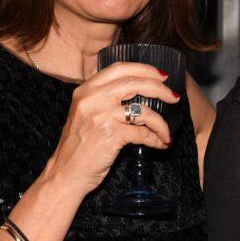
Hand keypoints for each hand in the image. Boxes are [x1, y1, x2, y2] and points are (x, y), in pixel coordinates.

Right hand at [44, 62, 178, 195]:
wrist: (65, 172)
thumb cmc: (79, 146)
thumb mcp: (84, 113)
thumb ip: (102, 99)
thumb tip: (136, 90)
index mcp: (86, 89)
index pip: (120, 68)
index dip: (144, 69)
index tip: (161, 75)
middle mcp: (92, 98)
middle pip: (135, 83)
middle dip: (160, 89)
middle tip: (174, 97)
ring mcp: (101, 116)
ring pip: (143, 111)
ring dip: (161, 123)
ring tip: (166, 132)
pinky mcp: (110, 135)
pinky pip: (142, 133)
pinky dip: (155, 139)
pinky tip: (159, 144)